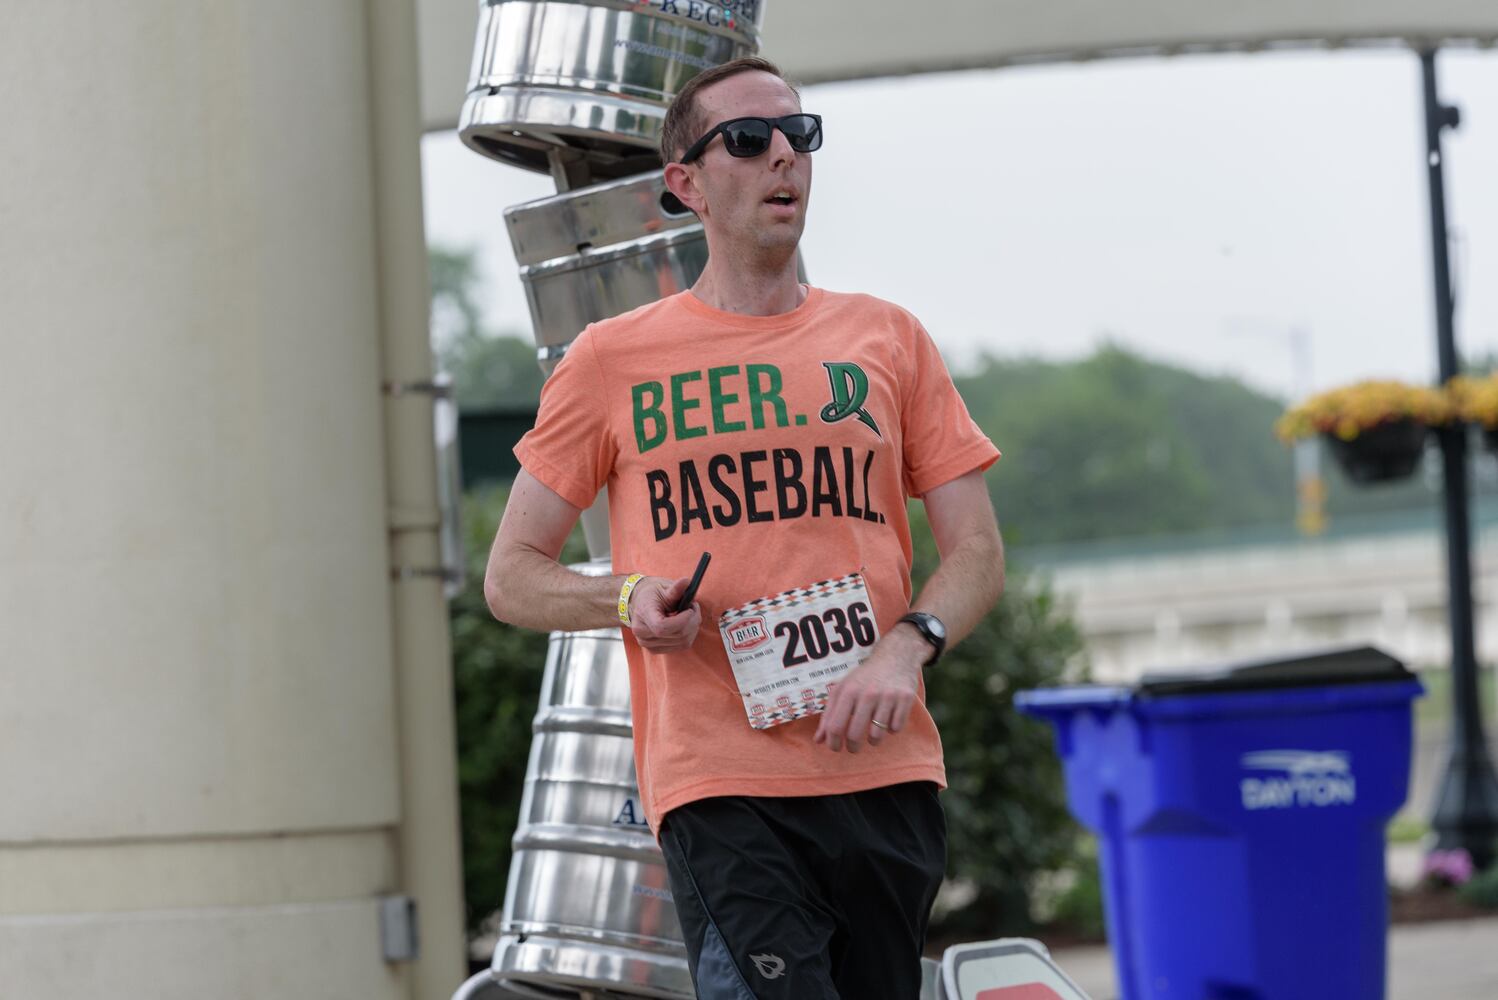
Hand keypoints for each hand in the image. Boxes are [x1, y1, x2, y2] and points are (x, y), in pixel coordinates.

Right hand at [628, 574, 701, 651]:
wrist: (640, 605)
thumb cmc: (652, 595)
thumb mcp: (663, 588)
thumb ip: (675, 588)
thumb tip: (686, 581)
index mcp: (643, 614)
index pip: (663, 627)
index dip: (682, 620)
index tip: (690, 609)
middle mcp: (642, 633)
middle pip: (677, 635)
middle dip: (692, 621)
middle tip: (694, 607)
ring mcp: (648, 645)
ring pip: (682, 642)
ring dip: (692, 628)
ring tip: (689, 614)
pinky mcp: (656, 650)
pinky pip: (681, 646)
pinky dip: (689, 634)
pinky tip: (685, 624)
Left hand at [813, 626, 926, 751]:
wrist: (895, 656)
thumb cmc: (864, 677)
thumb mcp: (843, 689)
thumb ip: (829, 715)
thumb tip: (818, 741)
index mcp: (848, 691)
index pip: (835, 726)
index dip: (833, 743)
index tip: (835, 748)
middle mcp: (867, 693)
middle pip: (855, 734)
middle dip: (852, 747)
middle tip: (853, 748)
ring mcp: (888, 696)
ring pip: (877, 735)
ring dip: (873, 740)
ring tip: (873, 734)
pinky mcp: (905, 699)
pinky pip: (896, 728)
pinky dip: (891, 729)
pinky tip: (889, 719)